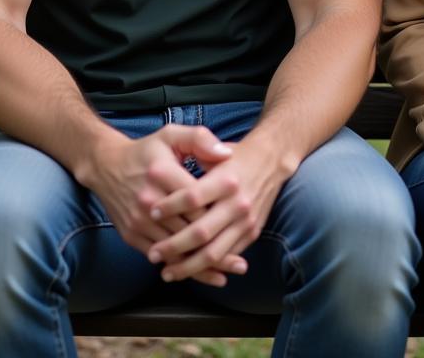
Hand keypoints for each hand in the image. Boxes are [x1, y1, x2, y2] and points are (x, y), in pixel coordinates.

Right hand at [78, 124, 239, 285]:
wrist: (107, 166)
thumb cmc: (148, 151)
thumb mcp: (172, 135)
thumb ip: (201, 139)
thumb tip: (226, 155)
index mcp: (163, 173)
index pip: (197, 200)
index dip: (219, 213)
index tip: (241, 224)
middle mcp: (149, 200)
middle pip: (187, 229)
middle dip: (216, 247)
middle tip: (241, 264)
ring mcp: (138, 220)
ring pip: (174, 249)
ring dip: (200, 265)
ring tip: (226, 274)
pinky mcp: (131, 234)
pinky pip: (158, 256)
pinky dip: (178, 266)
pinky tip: (197, 273)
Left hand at [144, 134, 290, 282]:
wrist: (272, 162)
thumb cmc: (236, 157)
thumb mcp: (216, 149)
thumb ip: (192, 158)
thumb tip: (165, 168)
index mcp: (226, 179)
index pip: (193, 197)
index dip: (170, 207)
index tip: (151, 213)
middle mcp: (237, 203)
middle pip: (201, 232)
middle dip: (173, 247)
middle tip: (153, 254)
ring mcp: (246, 221)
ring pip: (214, 253)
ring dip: (188, 266)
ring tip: (166, 272)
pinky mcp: (252, 233)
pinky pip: (227, 256)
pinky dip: (207, 268)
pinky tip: (189, 270)